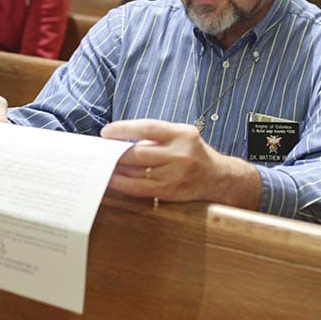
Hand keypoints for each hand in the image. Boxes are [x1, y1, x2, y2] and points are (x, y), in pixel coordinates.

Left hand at [101, 119, 261, 209]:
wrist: (220, 178)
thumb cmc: (193, 153)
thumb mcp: (181, 136)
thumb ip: (156, 137)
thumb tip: (120, 141)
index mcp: (182, 133)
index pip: (148, 127)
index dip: (124, 128)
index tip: (106, 132)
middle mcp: (180, 153)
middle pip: (139, 153)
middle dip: (116, 154)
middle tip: (100, 153)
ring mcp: (176, 174)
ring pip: (137, 172)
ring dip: (116, 170)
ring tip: (101, 166)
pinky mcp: (171, 191)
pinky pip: (140, 189)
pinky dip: (123, 184)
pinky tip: (112, 181)